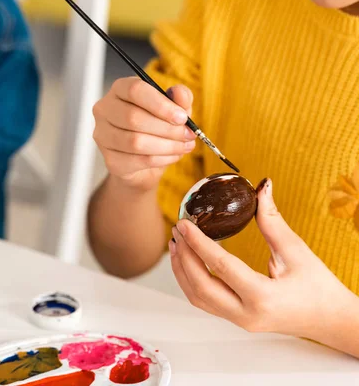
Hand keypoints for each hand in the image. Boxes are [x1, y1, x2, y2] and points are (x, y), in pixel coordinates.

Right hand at [92, 77, 196, 190]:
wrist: (144, 162)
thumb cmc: (157, 128)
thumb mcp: (174, 109)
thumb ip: (180, 98)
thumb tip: (180, 93)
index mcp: (120, 90)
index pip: (134, 90)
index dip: (160, 104)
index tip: (181, 117)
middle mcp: (105, 110)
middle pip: (133, 118)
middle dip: (167, 128)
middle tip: (188, 134)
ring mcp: (103, 136)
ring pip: (135, 142)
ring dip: (167, 146)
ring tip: (184, 146)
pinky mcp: (110, 159)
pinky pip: (138, 160)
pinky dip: (161, 159)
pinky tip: (173, 156)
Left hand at [169, 179, 357, 340]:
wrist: (330, 319)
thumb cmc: (318, 287)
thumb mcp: (297, 252)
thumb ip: (273, 221)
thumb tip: (262, 187)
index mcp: (263, 297)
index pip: (220, 266)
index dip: (198, 242)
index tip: (183, 223)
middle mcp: (246, 314)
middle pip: (200, 285)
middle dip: (184, 256)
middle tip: (177, 230)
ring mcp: (238, 320)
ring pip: (197, 297)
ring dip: (182, 270)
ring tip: (177, 243)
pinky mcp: (235, 319)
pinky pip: (204, 301)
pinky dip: (190, 281)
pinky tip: (187, 261)